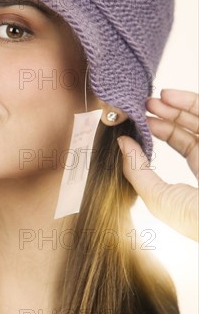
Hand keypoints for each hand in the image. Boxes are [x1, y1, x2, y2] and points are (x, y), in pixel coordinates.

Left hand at [117, 89, 198, 241]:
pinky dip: (190, 101)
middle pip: (190, 126)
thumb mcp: (157, 196)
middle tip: (142, 105)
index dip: (160, 130)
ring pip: (198, 117)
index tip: (138, 122)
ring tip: (150, 99)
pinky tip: (169, 96)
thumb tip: (121, 143)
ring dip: (175, 104)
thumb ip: (137, 170)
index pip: (181, 143)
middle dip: (165, 114)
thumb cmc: (192, 217)